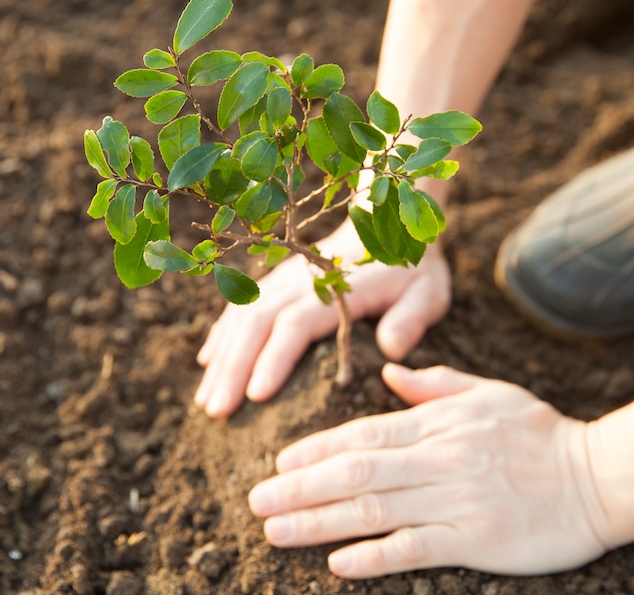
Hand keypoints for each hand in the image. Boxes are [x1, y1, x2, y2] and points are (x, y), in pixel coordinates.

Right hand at [194, 223, 451, 416]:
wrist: (388, 223)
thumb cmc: (411, 269)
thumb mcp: (427, 292)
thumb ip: (411, 319)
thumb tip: (392, 350)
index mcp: (336, 288)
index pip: (296, 324)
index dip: (274, 358)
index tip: (256, 396)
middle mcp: (300, 281)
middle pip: (256, 323)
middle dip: (233, 368)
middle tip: (217, 412)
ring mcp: (283, 279)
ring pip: (241, 317)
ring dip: (222, 359)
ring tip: (206, 402)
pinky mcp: (275, 281)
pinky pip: (240, 306)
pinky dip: (221, 335)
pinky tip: (208, 364)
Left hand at [248, 364, 608, 577]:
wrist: (601, 477)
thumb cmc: (541, 434)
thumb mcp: (489, 393)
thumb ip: (435, 385)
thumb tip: (389, 372)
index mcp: (439, 422)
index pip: (364, 434)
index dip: (317, 449)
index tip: (280, 462)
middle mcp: (440, 459)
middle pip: (356, 472)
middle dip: (300, 488)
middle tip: (256, 501)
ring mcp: (457, 500)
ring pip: (374, 510)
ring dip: (318, 522)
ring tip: (276, 531)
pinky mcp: (476, 539)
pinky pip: (415, 547)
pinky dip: (373, 555)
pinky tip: (337, 563)